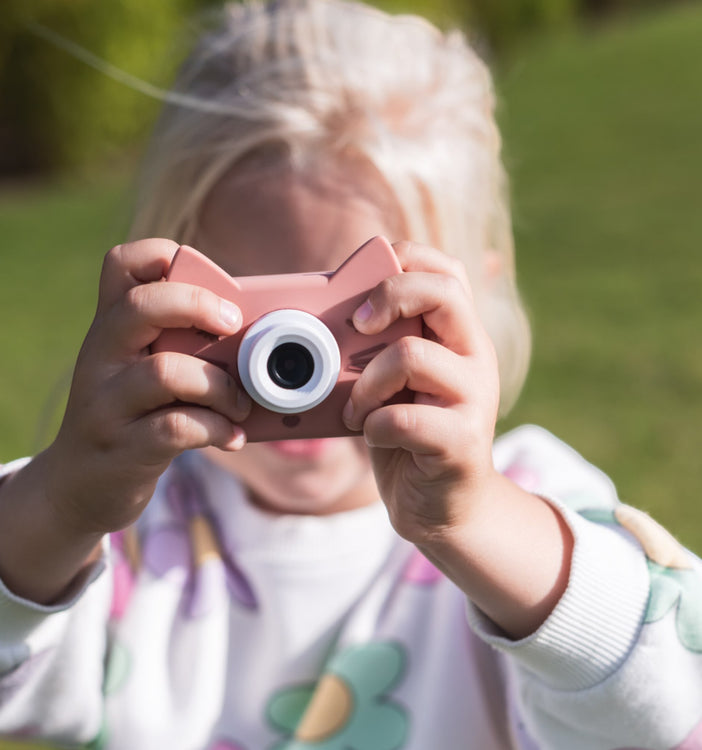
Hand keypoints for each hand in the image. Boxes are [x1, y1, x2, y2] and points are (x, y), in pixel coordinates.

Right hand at [0, 239, 251, 603]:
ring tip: (240, 404)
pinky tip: (232, 437)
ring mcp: (105, 405)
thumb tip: (255, 337)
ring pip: (166, 373)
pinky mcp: (121, 450)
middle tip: (234, 326)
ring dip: (220, 386)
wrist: (77, 487)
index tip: (211, 281)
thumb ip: (181, 346)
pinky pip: (177, 427)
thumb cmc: (131, 418)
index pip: (120, 264)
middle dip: (199, 306)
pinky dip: (217, 428)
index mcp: (110, 329)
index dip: (162, 254)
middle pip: (141, 306)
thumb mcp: (139, 371)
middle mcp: (100, 358)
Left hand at [342, 241, 499, 545]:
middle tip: (357, 326)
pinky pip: (402, 418)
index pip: (448, 270)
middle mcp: (476, 357)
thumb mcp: (393, 383)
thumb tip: (325, 317)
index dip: (405, 260)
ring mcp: (475, 398)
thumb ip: (378, 349)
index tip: (365, 292)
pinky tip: (372, 435)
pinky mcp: (462, 441)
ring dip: (365, 383)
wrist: (442, 506)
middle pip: (442, 293)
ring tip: (356, 408)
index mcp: (458, 335)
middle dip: (388, 297)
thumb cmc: (409, 435)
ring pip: (411, 356)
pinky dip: (372, 426)